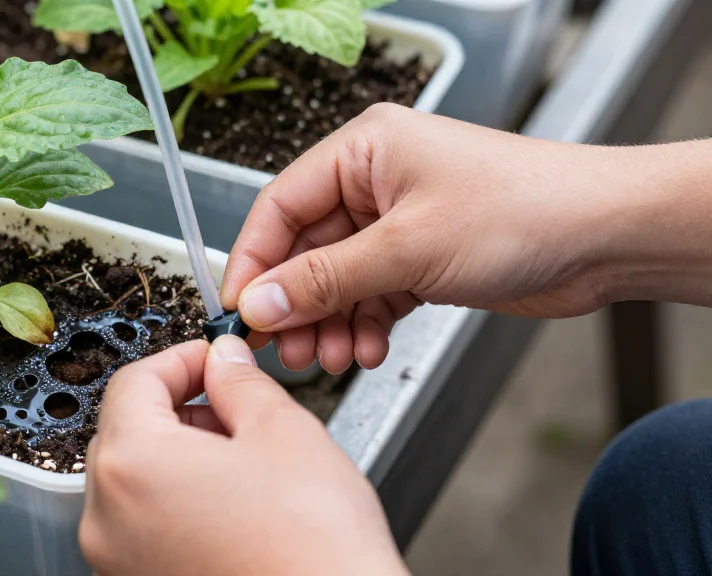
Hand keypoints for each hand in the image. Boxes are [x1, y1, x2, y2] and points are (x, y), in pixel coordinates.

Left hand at [80, 336, 407, 575]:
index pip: (134, 381)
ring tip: (244, 463)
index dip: (181, 359)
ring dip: (180, 457)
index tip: (213, 359)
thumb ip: (240, 380)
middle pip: (128, 432)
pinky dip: (179, 504)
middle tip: (234, 406)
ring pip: (138, 482)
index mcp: (133, 465)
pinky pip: (146, 527)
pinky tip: (234, 507)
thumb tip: (223, 361)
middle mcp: (109, 519)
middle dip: (181, 409)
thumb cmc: (313, 550)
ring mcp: (119, 562)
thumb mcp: (283, 431)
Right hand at [223, 103, 710, 373]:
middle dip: (296, 303)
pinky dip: (365, 324)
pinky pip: (372, 294)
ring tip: (329, 356)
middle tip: (284, 347)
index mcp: (364, 150)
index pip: (281, 206)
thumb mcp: (407, 248)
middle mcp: (376, 182)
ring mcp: (400, 222)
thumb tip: (261, 301)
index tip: (241, 310)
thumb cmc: (523, 210)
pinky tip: (366, 348)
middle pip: (307, 249)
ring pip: (338, 278)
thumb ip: (326, 279)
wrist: (604, 238)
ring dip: (330, 321)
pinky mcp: (422, 257)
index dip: (255, 261)